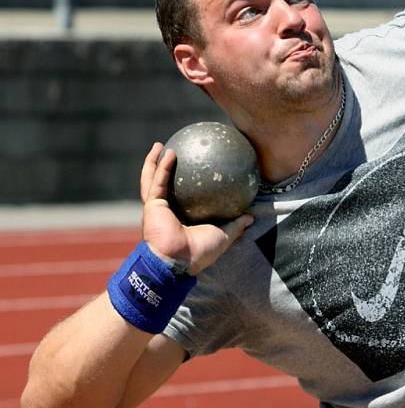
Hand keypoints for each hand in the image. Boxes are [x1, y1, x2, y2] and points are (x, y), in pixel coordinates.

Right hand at [139, 143, 253, 274]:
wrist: (179, 262)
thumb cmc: (199, 252)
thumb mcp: (224, 236)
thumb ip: (236, 225)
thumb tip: (251, 216)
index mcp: (180, 219)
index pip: (182, 199)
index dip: (184, 185)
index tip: (192, 170)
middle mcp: (167, 212)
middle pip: (162, 186)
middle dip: (162, 169)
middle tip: (171, 152)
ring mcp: (157, 208)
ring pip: (152, 180)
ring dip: (154, 162)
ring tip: (161, 146)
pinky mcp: (152, 205)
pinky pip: (157, 181)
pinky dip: (161, 166)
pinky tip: (169, 152)